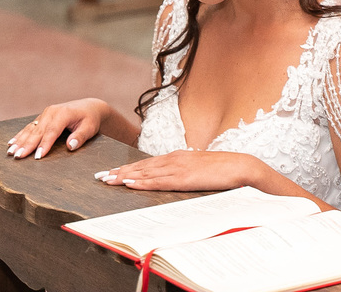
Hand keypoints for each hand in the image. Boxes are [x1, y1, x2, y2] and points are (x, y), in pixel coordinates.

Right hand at [7, 98, 111, 158]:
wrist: (89, 107)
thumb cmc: (90, 119)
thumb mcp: (90, 127)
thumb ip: (81, 136)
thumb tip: (71, 146)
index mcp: (63, 114)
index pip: (52, 131)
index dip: (44, 144)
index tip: (38, 156)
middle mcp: (51, 112)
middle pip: (37, 131)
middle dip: (27, 145)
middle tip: (17, 157)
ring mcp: (45, 114)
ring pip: (31, 129)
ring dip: (20, 141)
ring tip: (11, 152)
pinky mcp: (42, 117)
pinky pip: (29, 127)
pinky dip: (20, 135)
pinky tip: (11, 143)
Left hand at [96, 150, 262, 191]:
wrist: (240, 166)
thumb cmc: (223, 170)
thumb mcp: (199, 170)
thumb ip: (185, 173)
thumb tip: (174, 180)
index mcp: (178, 157)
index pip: (147, 163)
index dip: (128, 167)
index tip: (111, 171)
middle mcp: (174, 159)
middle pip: (141, 166)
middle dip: (119, 170)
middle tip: (100, 176)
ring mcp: (179, 167)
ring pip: (145, 172)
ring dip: (124, 175)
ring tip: (107, 180)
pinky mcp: (184, 177)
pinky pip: (158, 181)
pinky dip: (142, 181)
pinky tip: (129, 183)